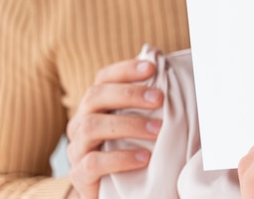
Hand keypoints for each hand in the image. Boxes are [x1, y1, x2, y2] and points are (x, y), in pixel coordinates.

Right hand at [66, 57, 163, 198]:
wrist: (113, 189)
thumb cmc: (130, 147)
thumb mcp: (139, 122)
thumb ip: (149, 103)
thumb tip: (176, 78)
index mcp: (95, 104)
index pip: (104, 77)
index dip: (125, 69)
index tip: (152, 67)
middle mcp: (81, 121)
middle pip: (95, 96)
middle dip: (129, 94)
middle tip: (159, 98)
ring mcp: (77, 147)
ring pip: (93, 126)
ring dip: (129, 124)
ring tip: (157, 130)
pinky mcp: (79, 174)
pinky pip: (93, 162)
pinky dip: (120, 158)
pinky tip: (143, 157)